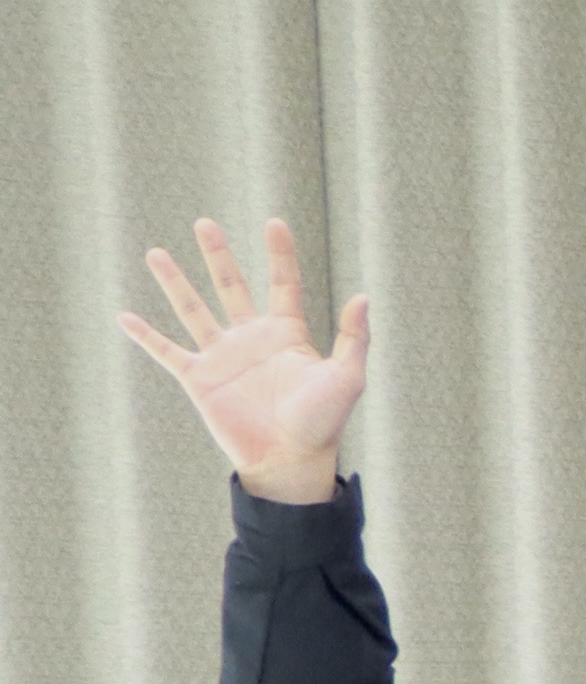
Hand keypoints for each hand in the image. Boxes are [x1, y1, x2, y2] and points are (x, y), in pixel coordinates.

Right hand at [116, 216, 371, 503]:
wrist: (289, 461)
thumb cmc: (322, 422)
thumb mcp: (346, 377)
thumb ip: (354, 337)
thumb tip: (363, 295)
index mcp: (287, 334)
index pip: (283, 284)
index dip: (280, 254)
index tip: (274, 223)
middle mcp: (251, 339)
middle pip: (232, 286)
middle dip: (219, 255)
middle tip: (204, 223)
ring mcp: (222, 357)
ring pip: (193, 310)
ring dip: (174, 282)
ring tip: (155, 253)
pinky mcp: (199, 379)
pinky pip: (166, 352)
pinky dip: (144, 336)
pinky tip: (124, 316)